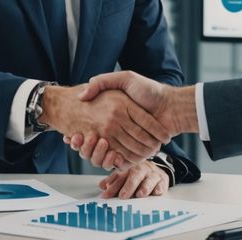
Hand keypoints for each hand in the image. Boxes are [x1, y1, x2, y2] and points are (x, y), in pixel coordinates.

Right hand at [65, 72, 197, 168]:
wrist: (172, 106)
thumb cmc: (150, 90)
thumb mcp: (124, 79)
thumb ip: (103, 82)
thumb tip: (82, 95)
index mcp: (114, 114)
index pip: (92, 126)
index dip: (80, 134)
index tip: (70, 135)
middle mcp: (118, 129)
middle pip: (96, 142)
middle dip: (83, 145)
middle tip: (71, 142)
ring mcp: (127, 141)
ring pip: (105, 154)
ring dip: (95, 154)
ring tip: (86, 148)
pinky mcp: (135, 152)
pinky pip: (120, 161)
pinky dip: (112, 161)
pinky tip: (107, 156)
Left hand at [98, 160, 169, 198]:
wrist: (156, 169)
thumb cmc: (136, 175)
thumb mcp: (124, 175)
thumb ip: (113, 181)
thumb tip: (101, 186)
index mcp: (128, 168)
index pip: (120, 177)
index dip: (113, 186)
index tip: (106, 194)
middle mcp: (141, 170)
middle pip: (135, 176)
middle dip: (128, 186)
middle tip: (123, 196)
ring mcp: (152, 175)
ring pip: (149, 180)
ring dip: (145, 187)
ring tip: (140, 194)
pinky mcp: (163, 180)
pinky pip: (162, 184)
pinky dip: (159, 188)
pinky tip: (156, 192)